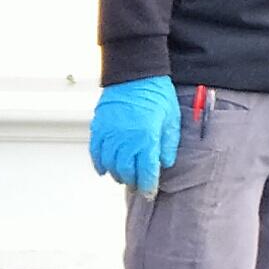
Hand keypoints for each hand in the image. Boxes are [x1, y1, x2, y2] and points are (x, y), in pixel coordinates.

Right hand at [91, 77, 183, 194]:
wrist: (136, 75)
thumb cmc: (157, 95)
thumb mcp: (172, 119)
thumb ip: (169, 143)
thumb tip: (165, 163)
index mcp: (147, 140)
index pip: (146, 172)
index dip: (148, 186)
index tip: (150, 193)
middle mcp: (126, 142)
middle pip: (126, 172)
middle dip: (133, 182)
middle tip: (138, 185)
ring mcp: (110, 137)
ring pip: (110, 166)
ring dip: (117, 174)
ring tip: (124, 176)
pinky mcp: (98, 131)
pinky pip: (96, 155)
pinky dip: (100, 165)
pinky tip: (105, 169)